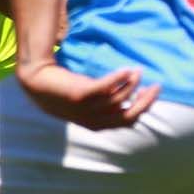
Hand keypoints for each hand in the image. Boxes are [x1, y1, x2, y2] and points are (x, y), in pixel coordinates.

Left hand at [16, 61, 160, 130]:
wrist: (37, 81)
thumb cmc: (64, 89)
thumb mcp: (88, 101)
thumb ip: (106, 102)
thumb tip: (130, 93)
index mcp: (97, 124)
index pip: (128, 120)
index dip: (144, 107)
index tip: (153, 91)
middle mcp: (92, 120)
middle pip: (127, 114)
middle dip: (145, 101)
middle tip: (156, 85)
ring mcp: (85, 109)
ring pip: (118, 99)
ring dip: (132, 84)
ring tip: (137, 71)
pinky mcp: (79, 95)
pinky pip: (105, 88)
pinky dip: (118, 78)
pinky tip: (126, 69)